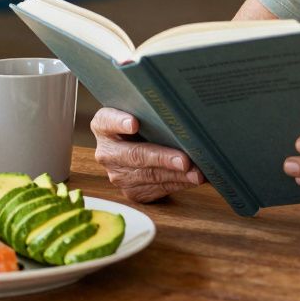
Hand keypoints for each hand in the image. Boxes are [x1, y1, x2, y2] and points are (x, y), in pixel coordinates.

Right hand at [90, 107, 205, 202]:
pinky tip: (192, 179)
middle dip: (162, 158)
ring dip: (176, 175)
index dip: (119, 122)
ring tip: (196, 173)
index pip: (106, 121)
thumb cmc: (146, 123)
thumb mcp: (143, 112)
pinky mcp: (131, 191)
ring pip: (148, 176)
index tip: (134, 123)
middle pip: (134, 155)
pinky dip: (177, 184)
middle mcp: (107, 152)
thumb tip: (180, 109)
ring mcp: (117, 175)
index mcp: (103, 126)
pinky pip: (156, 189)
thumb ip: (151, 110)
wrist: (139, 145)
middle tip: (184, 160)